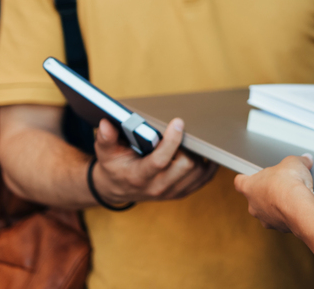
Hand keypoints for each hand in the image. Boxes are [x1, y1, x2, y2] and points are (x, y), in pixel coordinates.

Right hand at [91, 118, 217, 204]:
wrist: (117, 188)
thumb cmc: (114, 166)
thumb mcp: (105, 152)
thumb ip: (106, 138)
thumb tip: (106, 123)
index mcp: (138, 177)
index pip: (160, 161)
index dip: (172, 140)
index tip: (178, 122)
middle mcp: (157, 187)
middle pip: (186, 165)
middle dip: (189, 145)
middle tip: (187, 130)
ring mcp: (171, 192)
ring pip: (198, 172)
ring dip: (200, 153)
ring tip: (194, 138)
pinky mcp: (181, 192)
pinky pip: (204, 179)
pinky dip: (208, 164)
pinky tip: (205, 151)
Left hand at [234, 154, 313, 232]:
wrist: (297, 206)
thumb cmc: (288, 183)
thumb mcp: (294, 162)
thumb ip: (298, 160)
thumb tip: (305, 159)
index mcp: (250, 186)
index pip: (240, 182)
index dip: (245, 179)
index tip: (249, 177)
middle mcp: (253, 205)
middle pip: (256, 198)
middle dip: (268, 193)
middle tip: (281, 185)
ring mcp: (264, 218)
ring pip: (268, 211)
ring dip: (278, 206)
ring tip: (293, 198)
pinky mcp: (278, 227)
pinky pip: (282, 220)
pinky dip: (289, 215)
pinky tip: (299, 208)